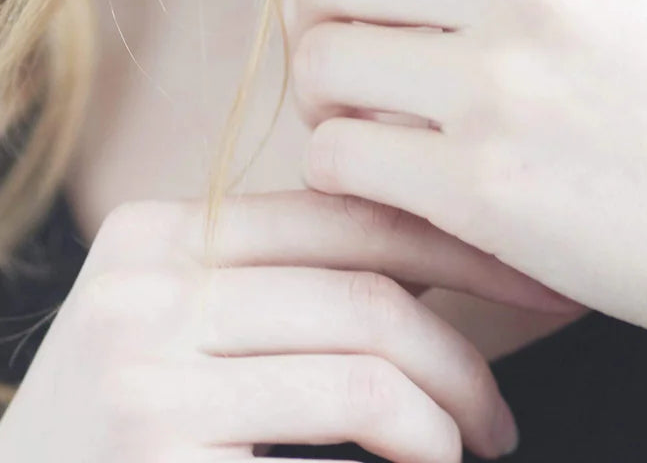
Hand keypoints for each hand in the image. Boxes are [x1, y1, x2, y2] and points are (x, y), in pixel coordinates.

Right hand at [0, 189, 579, 461]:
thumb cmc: (115, 447)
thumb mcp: (175, 335)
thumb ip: (273, 286)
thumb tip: (438, 249)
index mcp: (156, 234)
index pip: (339, 207)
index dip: (454, 235)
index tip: (532, 273)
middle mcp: (143, 284)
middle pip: (365, 282)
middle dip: (473, 333)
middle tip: (507, 406)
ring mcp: (143, 372)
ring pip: (365, 355)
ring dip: (451, 406)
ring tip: (476, 443)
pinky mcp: (159, 451)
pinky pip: (338, 427)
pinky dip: (410, 443)